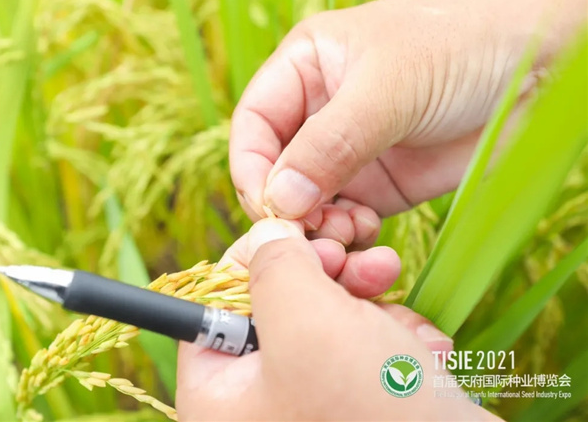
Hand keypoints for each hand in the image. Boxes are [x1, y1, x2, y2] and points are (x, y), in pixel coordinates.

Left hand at [176, 219, 498, 420]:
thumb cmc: (370, 410)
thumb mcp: (306, 323)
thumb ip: (272, 266)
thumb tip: (269, 234)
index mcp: (220, 397)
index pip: (213, 305)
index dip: (255, 260)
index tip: (296, 235)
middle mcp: (258, 403)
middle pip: (277, 307)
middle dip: (328, 279)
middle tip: (360, 266)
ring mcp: (311, 403)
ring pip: (329, 320)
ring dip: (373, 306)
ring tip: (402, 325)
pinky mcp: (357, 401)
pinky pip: (364, 348)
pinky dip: (395, 340)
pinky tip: (425, 355)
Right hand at [230, 0, 585, 247]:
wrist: (541, 69)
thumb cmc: (461, 47)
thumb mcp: (387, 87)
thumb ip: (329, 144)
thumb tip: (279, 200)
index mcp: (306, 68)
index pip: (255, 124)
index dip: (251, 167)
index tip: (266, 206)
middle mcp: (320, 112)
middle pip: (277, 170)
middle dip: (286, 205)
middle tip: (307, 232)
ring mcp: (350, 153)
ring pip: (309, 202)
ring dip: (318, 226)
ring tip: (345, 233)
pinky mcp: (382, 187)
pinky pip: (346, 220)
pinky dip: (347, 235)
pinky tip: (366, 234)